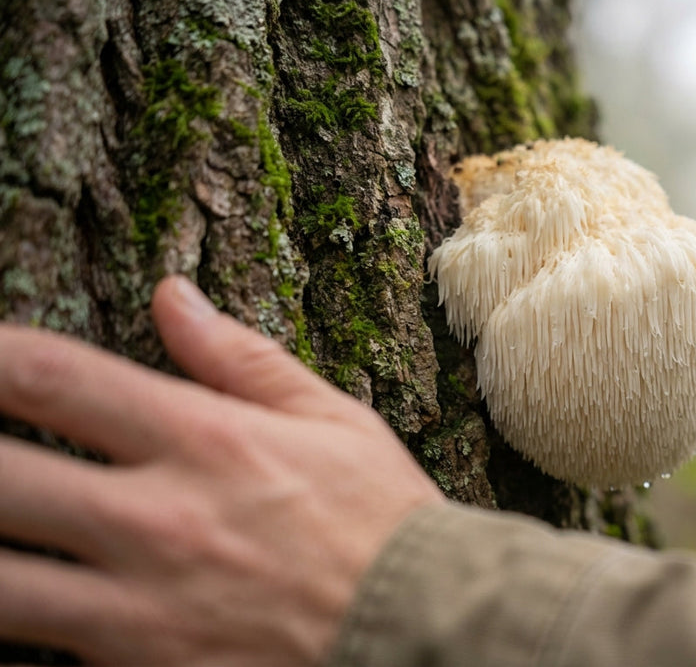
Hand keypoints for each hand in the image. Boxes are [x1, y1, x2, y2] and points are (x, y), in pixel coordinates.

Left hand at [0, 276, 443, 665]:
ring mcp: (140, 610)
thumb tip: (171, 294)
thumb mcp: (333, 420)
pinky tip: (21, 603)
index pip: (51, 377)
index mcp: (204, 441)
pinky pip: (37, 659)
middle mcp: (157, 522)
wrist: (427, 633)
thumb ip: (240, 357)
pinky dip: (15, 633)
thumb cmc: (384, 522)